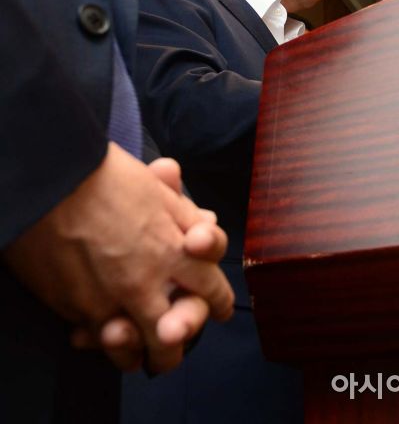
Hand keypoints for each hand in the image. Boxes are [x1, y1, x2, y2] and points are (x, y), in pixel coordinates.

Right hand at [3, 143, 233, 372]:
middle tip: (173, 336)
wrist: (49, 181)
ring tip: (136, 348)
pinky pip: (94, 338)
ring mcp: (108, 301)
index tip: (219, 307)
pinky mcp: (74, 308)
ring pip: (133, 349)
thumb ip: (186, 216)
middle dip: (180, 337)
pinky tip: (96, 331)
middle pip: (175, 332)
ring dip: (139, 350)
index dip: (219, 301)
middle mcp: (145, 284)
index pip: (212, 290)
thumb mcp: (156, 189)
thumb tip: (209, 223)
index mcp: (174, 253)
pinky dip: (98, 338)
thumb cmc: (106, 176)